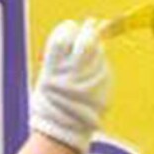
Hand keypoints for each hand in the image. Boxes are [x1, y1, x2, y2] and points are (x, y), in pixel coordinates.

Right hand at [28, 19, 111, 153]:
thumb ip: (61, 55)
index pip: (63, 38)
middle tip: (90, 25)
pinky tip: (93, 69)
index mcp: (54, 69)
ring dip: (96, 45)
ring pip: (98, 50)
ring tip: (90, 50)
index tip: (70, 26)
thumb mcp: (48, 76)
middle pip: (86, 41)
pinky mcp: (105, 84)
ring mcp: (92, 78)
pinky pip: (104, 65)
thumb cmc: (51, 99)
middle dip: (89, 30)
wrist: (63, 127)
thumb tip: (76, 31)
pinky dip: (99, 62)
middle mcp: (73, 73)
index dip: (68, 28)